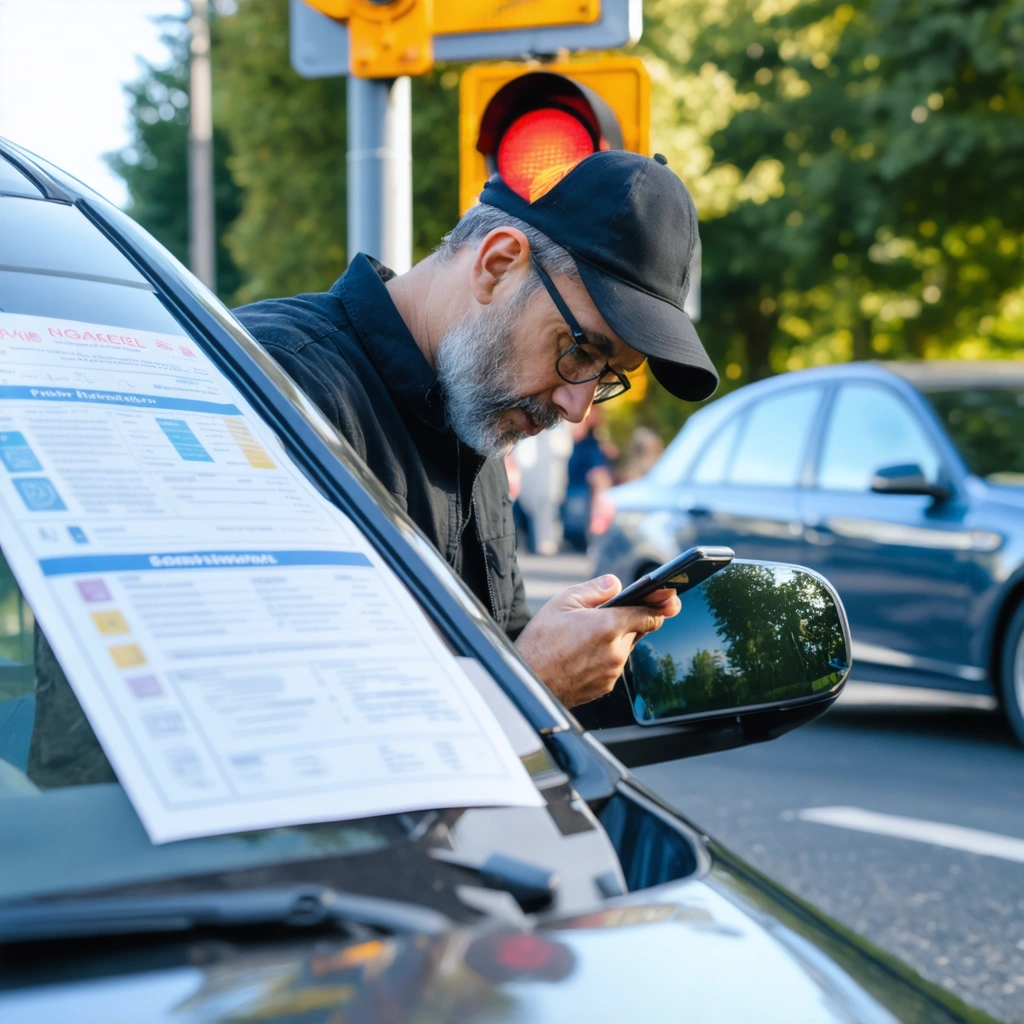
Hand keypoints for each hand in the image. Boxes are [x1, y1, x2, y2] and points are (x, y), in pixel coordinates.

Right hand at [514, 575, 680, 707]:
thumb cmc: (540, 642)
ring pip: (625, 647)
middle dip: (628, 620)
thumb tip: (616, 584)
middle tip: (603, 616)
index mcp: (608, 626)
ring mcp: (613, 671)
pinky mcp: (606, 685)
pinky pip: (614, 664)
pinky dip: (606, 656)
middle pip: (639, 629)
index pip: (650, 614)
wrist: (528, 682)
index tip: (669, 598)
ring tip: (584, 637)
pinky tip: (582, 653)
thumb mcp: (563, 602)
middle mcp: (616, 651)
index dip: (661, 604)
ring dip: (615, 639)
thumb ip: (596, 590)